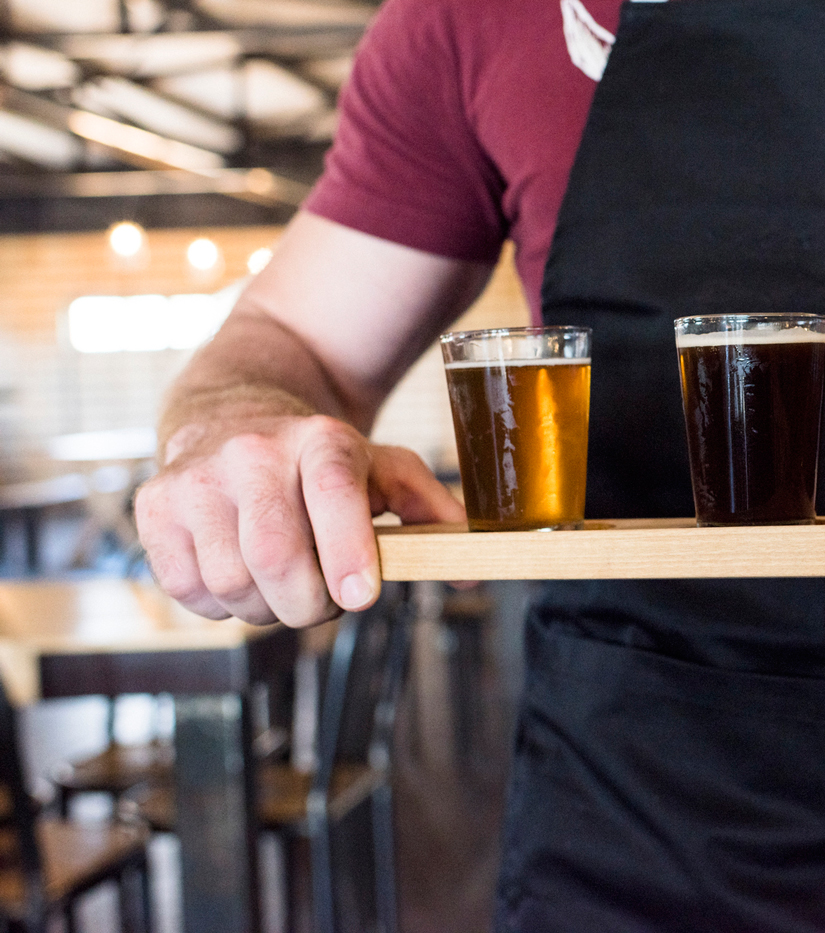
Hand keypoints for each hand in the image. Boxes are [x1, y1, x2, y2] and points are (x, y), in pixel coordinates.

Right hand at [136, 414, 464, 626]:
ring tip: (286, 582)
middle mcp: (253, 451)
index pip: (333, 492)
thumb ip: (433, 513)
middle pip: (278, 557)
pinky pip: (190, 592)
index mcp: (322, 439)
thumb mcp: (384, 469)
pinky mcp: (154, 507)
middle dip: (311, 604)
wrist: (233, 416)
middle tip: (328, 601)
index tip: (361, 597)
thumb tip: (470, 570)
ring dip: (268, 609)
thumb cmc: (321, 461)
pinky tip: (242, 573)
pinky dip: (223, 605)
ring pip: (233, 584)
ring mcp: (196, 478)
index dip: (348, 550)